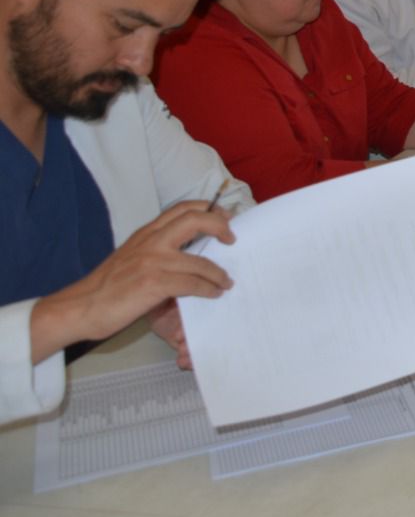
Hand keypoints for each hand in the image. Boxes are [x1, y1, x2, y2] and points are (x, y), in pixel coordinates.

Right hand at [30, 201, 234, 360]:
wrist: (80, 307)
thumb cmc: (105, 287)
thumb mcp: (130, 257)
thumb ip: (155, 250)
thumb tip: (187, 252)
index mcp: (145, 233)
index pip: (181, 209)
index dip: (207, 208)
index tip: (224, 216)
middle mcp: (150, 241)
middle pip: (195, 219)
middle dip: (220, 225)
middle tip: (232, 239)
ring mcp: (153, 262)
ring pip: (200, 261)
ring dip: (219, 273)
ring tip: (226, 282)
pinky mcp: (154, 284)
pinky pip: (193, 284)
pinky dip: (209, 289)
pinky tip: (213, 294)